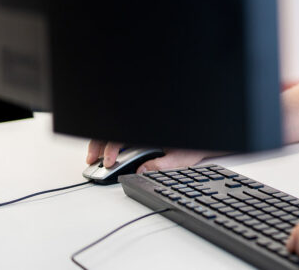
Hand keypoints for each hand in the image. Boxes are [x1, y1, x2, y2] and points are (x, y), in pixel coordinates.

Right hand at [85, 140, 220, 173]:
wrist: (206, 137)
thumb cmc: (195, 144)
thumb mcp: (180, 157)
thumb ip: (160, 164)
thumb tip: (141, 171)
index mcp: (149, 132)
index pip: (122, 136)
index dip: (111, 149)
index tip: (109, 163)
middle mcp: (144, 128)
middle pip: (114, 131)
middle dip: (99, 144)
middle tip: (93, 161)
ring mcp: (142, 129)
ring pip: (115, 131)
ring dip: (103, 142)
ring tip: (96, 157)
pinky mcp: (142, 133)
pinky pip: (123, 134)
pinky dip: (112, 142)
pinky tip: (108, 152)